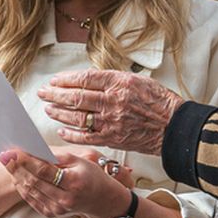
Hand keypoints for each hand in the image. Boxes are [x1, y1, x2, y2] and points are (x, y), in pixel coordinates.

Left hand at [0, 149, 130, 217]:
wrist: (102, 200)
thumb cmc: (92, 176)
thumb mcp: (80, 161)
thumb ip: (57, 156)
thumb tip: (34, 150)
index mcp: (73, 183)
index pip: (44, 171)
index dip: (26, 160)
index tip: (14, 151)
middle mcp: (65, 199)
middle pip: (34, 182)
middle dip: (17, 167)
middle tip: (4, 155)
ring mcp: (58, 209)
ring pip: (30, 191)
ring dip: (17, 176)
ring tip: (8, 164)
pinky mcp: (52, 214)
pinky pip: (32, 200)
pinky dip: (22, 188)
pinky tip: (16, 177)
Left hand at [38, 70, 185, 154]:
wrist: (174, 127)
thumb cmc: (158, 102)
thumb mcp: (137, 80)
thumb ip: (112, 80)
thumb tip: (88, 80)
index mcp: (120, 83)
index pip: (85, 79)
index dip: (66, 79)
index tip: (55, 80)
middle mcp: (113, 102)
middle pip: (76, 97)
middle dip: (55, 95)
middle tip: (43, 93)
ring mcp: (111, 122)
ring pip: (78, 117)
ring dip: (59, 112)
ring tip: (48, 108)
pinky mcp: (112, 138)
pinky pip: (86, 136)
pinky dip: (71, 133)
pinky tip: (61, 129)